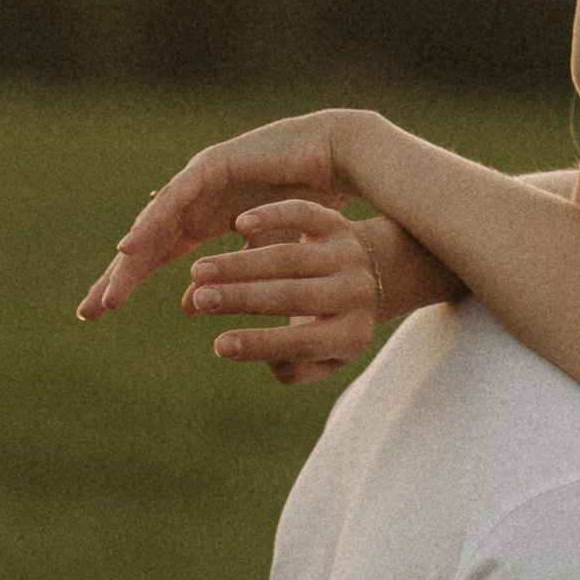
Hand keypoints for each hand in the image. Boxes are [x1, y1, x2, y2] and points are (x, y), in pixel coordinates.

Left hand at [78, 114, 351, 320]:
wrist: (339, 159)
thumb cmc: (309, 202)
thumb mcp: (263, 254)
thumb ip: (227, 277)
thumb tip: (187, 307)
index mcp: (203, 221)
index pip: (154, 257)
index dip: (127, 282)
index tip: (98, 313)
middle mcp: (194, 201)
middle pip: (145, 244)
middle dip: (117, 277)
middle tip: (88, 311)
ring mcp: (199, 180)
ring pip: (154, 224)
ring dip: (131, 258)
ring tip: (110, 290)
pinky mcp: (213, 165)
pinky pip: (175, 198)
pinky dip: (152, 223)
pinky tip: (131, 246)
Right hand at [183, 199, 384, 387]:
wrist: (379, 275)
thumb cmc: (332, 325)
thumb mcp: (322, 355)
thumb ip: (289, 364)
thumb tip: (249, 350)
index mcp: (353, 334)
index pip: (304, 343)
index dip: (260, 345)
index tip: (218, 346)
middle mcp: (355, 293)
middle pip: (293, 296)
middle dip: (242, 298)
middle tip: (201, 300)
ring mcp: (345, 254)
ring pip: (289, 258)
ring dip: (240, 264)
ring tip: (199, 272)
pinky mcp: (334, 222)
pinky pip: (301, 214)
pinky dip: (272, 216)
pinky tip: (239, 225)